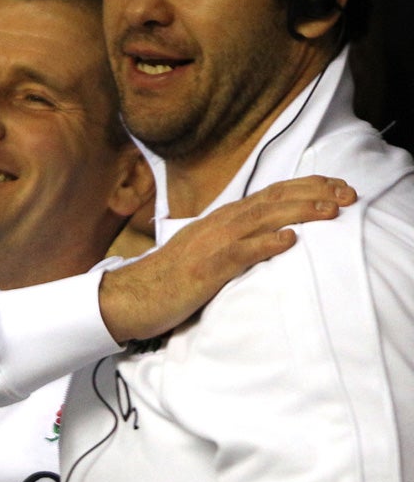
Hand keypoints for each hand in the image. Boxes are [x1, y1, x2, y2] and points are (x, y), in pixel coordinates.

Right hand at [98, 175, 357, 342]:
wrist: (131, 296)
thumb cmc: (170, 278)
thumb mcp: (207, 251)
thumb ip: (235, 240)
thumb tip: (272, 236)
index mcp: (221, 219)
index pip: (270, 195)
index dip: (304, 187)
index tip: (336, 186)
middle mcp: (218, 224)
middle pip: (271, 200)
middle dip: (312, 193)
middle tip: (348, 193)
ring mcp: (211, 244)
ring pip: (260, 220)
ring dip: (297, 212)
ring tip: (330, 210)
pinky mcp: (205, 269)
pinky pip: (238, 253)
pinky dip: (264, 244)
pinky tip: (287, 241)